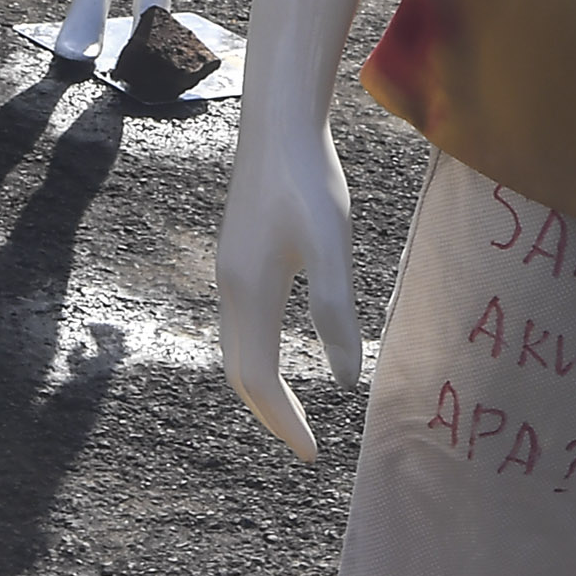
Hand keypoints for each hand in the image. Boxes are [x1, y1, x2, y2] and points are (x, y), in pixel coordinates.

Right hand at [216, 106, 361, 460]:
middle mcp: (231, 288)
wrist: (278, 121)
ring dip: (261, 385)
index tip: (313, 454)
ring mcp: (229, 270)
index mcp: (251, 294)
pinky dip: (258, 353)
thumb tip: (346, 380)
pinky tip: (283, 346)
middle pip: (239, 372)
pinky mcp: (238, 252)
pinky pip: (241, 323)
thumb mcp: (332, 246)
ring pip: (236, 348)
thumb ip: (335, 311)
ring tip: (293, 409)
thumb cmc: (308, 179)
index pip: (260, 380)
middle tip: (303, 444)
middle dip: (269, 413)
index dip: (285, 422)